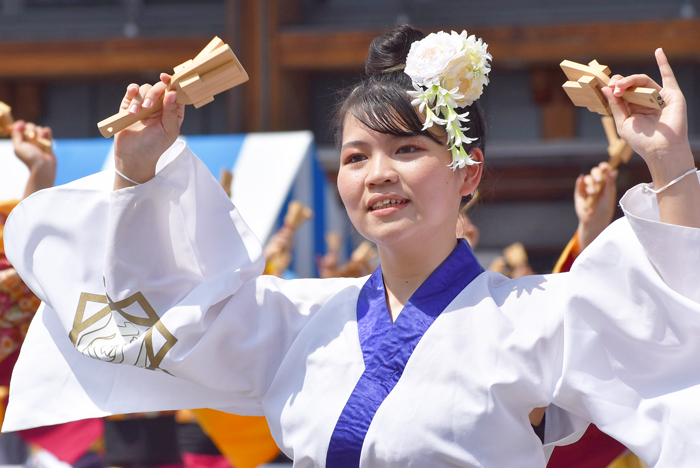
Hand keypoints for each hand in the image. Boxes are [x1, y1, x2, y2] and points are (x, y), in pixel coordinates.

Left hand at [11, 120, 55, 197]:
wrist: (43, 165)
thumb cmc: (30, 158)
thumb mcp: (18, 147)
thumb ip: (15, 136)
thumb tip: (14, 127)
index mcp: (21, 140)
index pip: (19, 127)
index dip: (19, 125)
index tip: (21, 126)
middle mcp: (29, 139)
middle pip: (29, 126)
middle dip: (30, 129)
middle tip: (31, 136)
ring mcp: (39, 140)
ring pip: (39, 128)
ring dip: (39, 132)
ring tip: (40, 138)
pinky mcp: (48, 141)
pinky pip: (47, 131)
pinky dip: (46, 131)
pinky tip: (45, 136)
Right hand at [113, 73, 184, 188]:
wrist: (133, 156)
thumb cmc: (155, 146)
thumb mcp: (168, 130)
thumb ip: (171, 111)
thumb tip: (173, 92)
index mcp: (173, 111)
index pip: (175, 93)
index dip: (173, 83)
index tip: (166, 78)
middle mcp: (160, 106)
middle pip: (159, 88)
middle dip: (154, 94)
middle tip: (148, 107)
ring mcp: (145, 105)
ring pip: (144, 89)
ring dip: (140, 99)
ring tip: (135, 114)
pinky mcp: (129, 105)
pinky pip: (132, 91)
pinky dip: (132, 90)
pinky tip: (132, 94)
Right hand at [575, 162, 617, 249]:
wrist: (595, 220)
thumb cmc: (605, 208)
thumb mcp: (609, 196)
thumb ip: (610, 184)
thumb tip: (614, 171)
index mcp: (606, 182)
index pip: (605, 171)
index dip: (604, 167)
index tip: (605, 167)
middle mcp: (596, 183)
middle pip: (595, 172)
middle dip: (597, 174)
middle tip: (599, 180)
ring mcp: (587, 187)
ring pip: (587, 178)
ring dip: (590, 183)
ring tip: (593, 193)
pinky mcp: (579, 192)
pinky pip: (579, 184)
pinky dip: (580, 181)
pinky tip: (581, 180)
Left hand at [602, 49, 692, 187]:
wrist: (661, 149)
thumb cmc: (641, 141)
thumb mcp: (623, 123)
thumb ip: (616, 106)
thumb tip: (606, 88)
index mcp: (631, 107)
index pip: (621, 91)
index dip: (613, 87)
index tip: (607, 88)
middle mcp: (644, 100)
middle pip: (630, 84)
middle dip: (621, 83)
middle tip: (614, 87)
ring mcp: (657, 97)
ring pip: (642, 81)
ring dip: (630, 80)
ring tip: (621, 85)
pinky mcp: (671, 95)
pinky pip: (668, 77)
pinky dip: (664, 63)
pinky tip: (658, 51)